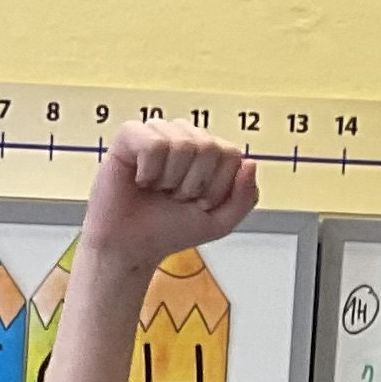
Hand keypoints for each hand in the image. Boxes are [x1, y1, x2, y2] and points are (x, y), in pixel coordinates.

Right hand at [83, 122, 257, 269]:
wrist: (131, 248)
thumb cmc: (169, 230)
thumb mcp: (219, 222)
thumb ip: (245, 198)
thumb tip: (250, 163)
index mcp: (207, 151)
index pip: (231, 154)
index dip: (217, 187)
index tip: (197, 203)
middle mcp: (184, 136)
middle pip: (209, 148)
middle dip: (194, 185)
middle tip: (175, 198)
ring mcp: (157, 133)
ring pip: (182, 144)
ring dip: (171, 179)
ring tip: (158, 189)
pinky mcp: (130, 136)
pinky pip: (153, 144)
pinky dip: (149, 171)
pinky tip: (141, 180)